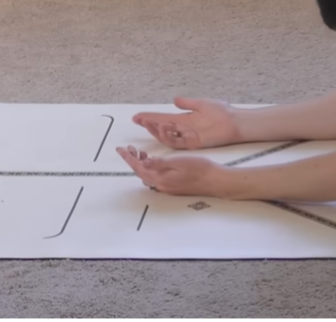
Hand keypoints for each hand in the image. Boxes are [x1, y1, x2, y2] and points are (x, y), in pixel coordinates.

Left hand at [116, 146, 234, 196]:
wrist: (215, 181)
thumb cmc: (201, 170)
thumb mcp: (179, 162)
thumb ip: (160, 163)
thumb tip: (143, 162)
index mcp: (161, 177)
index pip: (138, 167)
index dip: (128, 157)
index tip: (121, 149)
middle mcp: (162, 184)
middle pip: (140, 172)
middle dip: (132, 160)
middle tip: (128, 149)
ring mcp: (167, 187)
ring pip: (147, 175)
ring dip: (141, 164)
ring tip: (141, 152)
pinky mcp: (173, 186)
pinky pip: (155, 177)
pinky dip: (151, 168)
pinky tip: (155, 162)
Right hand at [132, 97, 242, 149]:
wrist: (234, 121)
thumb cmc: (222, 112)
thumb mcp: (201, 103)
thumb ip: (187, 103)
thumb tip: (174, 100)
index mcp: (185, 119)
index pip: (163, 118)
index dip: (150, 117)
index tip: (138, 116)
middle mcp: (184, 129)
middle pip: (161, 128)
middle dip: (148, 125)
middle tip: (138, 120)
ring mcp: (188, 137)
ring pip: (166, 137)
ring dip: (156, 130)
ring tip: (148, 123)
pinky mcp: (193, 143)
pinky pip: (176, 142)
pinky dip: (168, 136)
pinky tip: (163, 127)